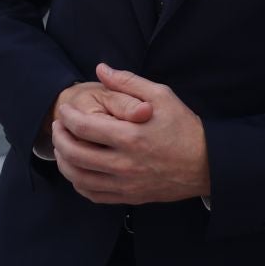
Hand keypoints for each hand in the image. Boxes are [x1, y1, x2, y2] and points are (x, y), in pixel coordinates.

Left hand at [51, 64, 208, 203]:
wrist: (207, 164)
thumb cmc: (184, 127)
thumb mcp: (161, 95)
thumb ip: (128, 81)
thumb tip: (100, 69)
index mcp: (130, 136)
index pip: (83, 127)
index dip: (66, 117)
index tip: (64, 111)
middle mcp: (125, 163)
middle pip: (74, 154)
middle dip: (59, 139)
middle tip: (58, 128)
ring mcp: (126, 183)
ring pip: (79, 178)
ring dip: (64, 162)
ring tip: (63, 148)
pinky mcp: (130, 197)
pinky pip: (93, 194)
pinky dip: (79, 183)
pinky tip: (78, 170)